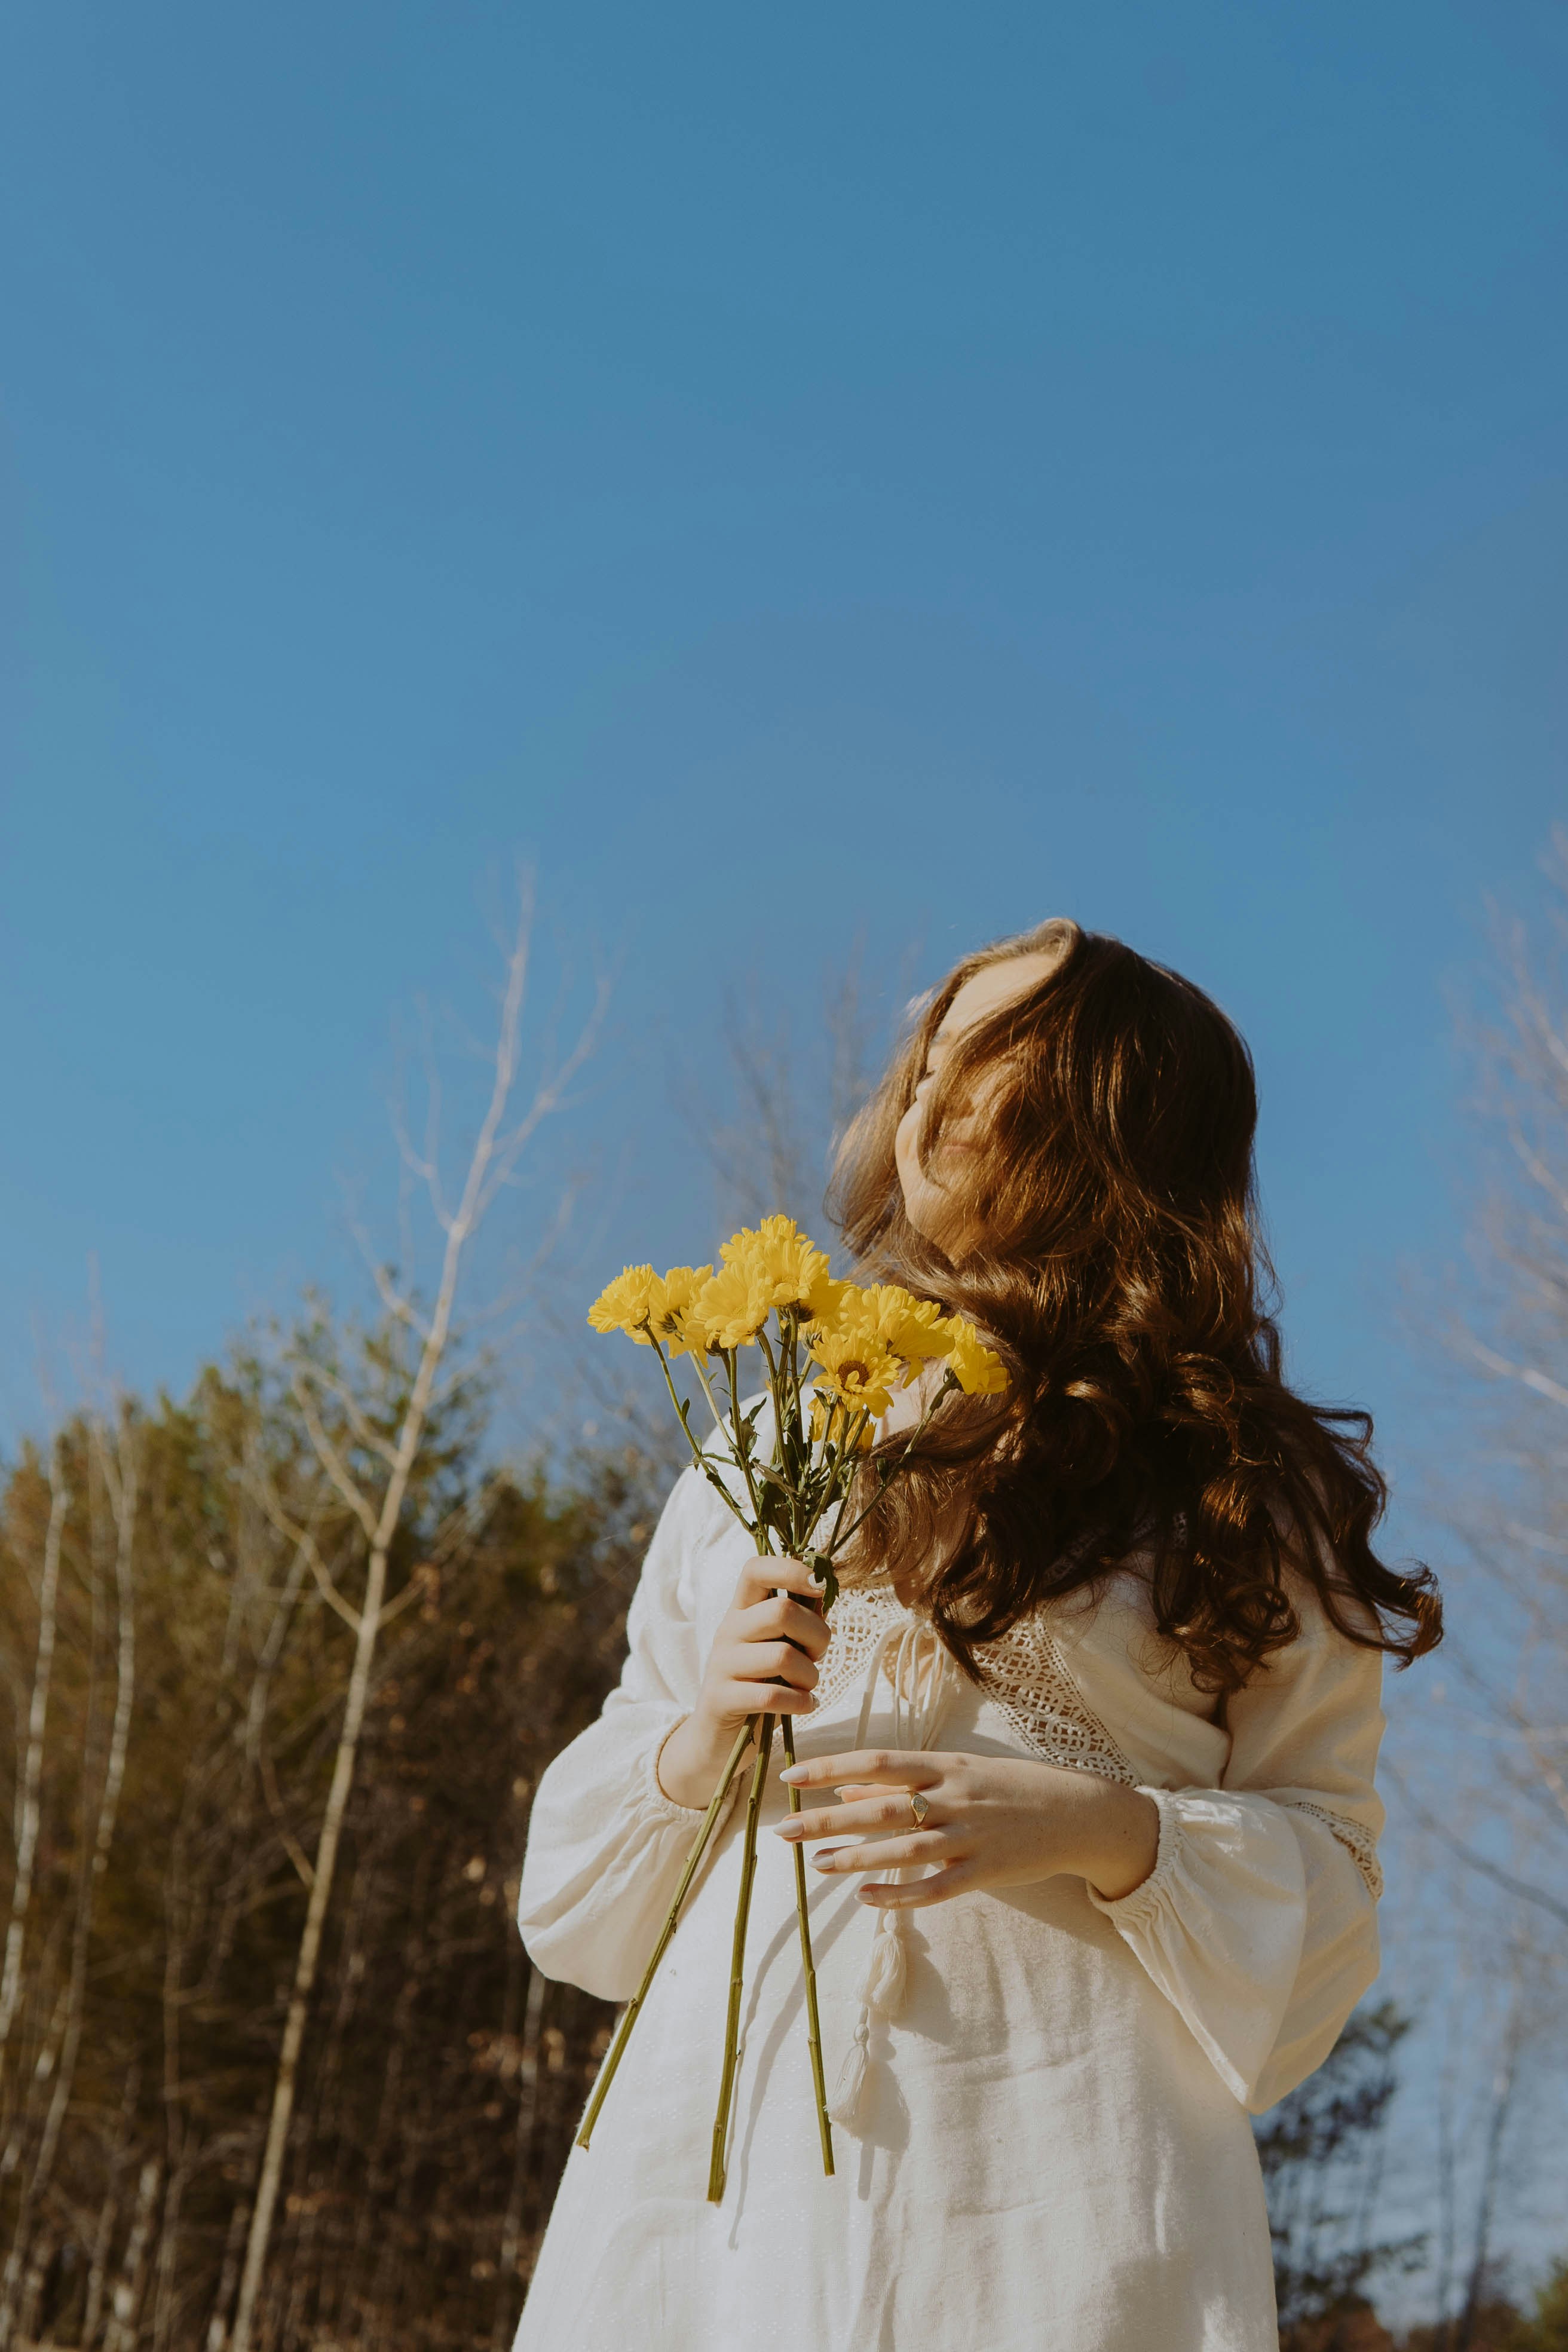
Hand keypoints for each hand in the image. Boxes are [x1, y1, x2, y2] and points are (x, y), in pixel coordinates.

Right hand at [656, 1556, 830, 1809]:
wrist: (716, 1740)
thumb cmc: (759, 1687)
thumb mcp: (779, 1649)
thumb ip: (799, 1621)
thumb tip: (824, 1589)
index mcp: (741, 1611)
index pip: (756, 1568)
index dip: (791, 1568)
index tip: (820, 1585)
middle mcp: (728, 1631)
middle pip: (782, 1611)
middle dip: (816, 1635)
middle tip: (817, 1657)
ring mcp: (721, 1665)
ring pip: (783, 1655)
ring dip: (810, 1676)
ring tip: (808, 1688)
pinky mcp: (721, 1699)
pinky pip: (772, 1695)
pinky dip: (800, 1702)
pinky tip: (804, 1706)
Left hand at [774, 1747, 1159, 1905]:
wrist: (1076, 1812)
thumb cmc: (1009, 1787)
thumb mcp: (957, 1771)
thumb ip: (903, 1782)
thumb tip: (847, 1789)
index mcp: (945, 1765)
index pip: (876, 1761)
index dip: (831, 1769)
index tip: (792, 1778)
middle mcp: (954, 1798)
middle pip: (881, 1809)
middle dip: (828, 1819)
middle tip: (786, 1830)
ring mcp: (970, 1837)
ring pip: (903, 1850)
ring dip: (856, 1857)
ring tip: (817, 1863)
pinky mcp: (985, 1873)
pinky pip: (935, 1888)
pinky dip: (899, 1894)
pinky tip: (866, 1897)